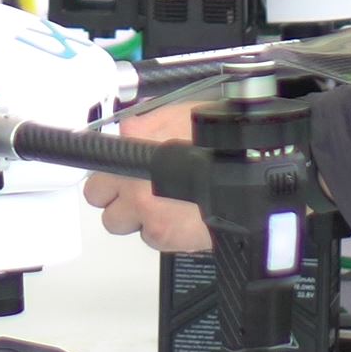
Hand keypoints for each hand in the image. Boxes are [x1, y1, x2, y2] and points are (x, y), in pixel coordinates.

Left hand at [83, 104, 215, 253]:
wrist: (256, 179)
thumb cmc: (228, 145)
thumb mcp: (186, 113)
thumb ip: (151, 119)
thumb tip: (133, 125)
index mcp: (135, 142)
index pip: (95, 154)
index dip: (107, 162)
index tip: (111, 167)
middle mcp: (133, 177)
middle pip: (96, 194)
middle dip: (111, 192)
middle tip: (129, 189)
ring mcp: (144, 209)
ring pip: (117, 222)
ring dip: (133, 215)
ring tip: (159, 205)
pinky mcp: (162, 235)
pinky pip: (148, 238)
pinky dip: (160, 231)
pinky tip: (180, 217)